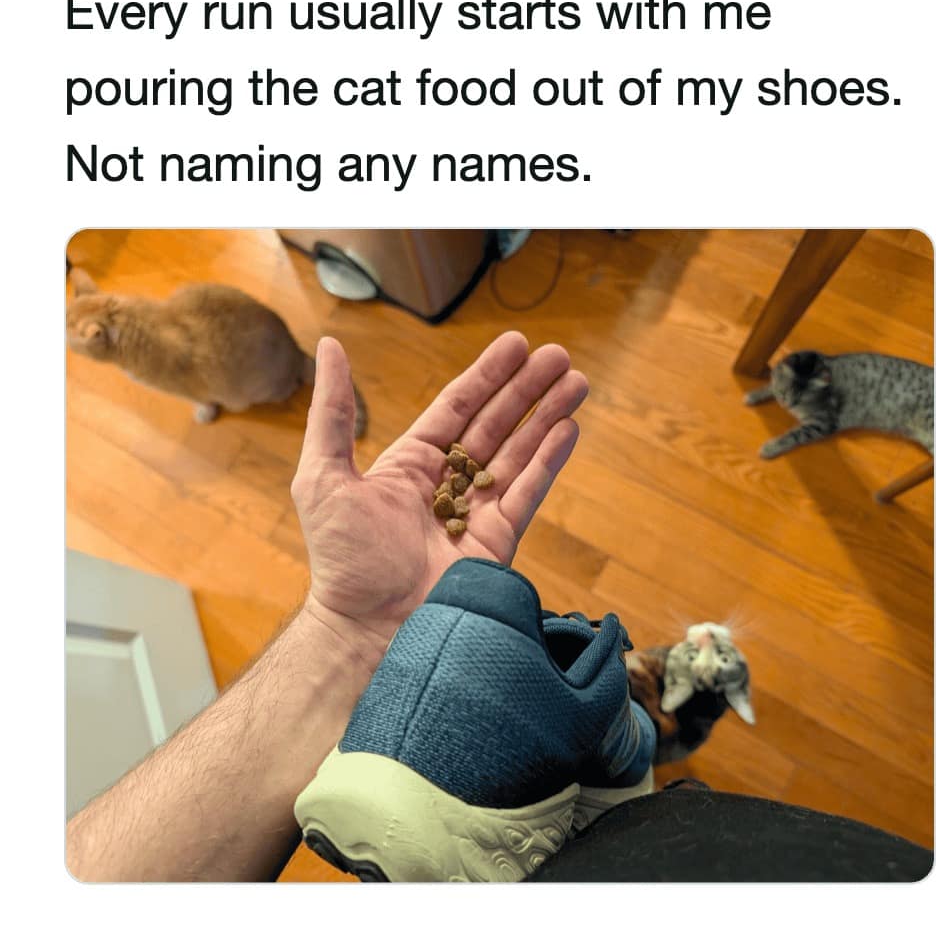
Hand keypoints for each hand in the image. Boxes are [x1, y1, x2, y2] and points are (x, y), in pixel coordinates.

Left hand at [291, 331, 587, 654]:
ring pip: (520, 452)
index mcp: (411, 464)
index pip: (458, 407)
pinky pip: (528, 492)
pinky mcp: (499, 541)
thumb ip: (332, 411)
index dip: (488, 375)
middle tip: (559, 355)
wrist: (367, 627)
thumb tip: (329, 346)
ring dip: (548, 415)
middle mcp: (449, 483)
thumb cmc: (341, 557)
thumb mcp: (323, 474)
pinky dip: (549, 459)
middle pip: (497, 423)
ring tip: (577, 381)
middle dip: (527, 388)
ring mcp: (477, 512)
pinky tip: (568, 428)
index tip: (517, 344)